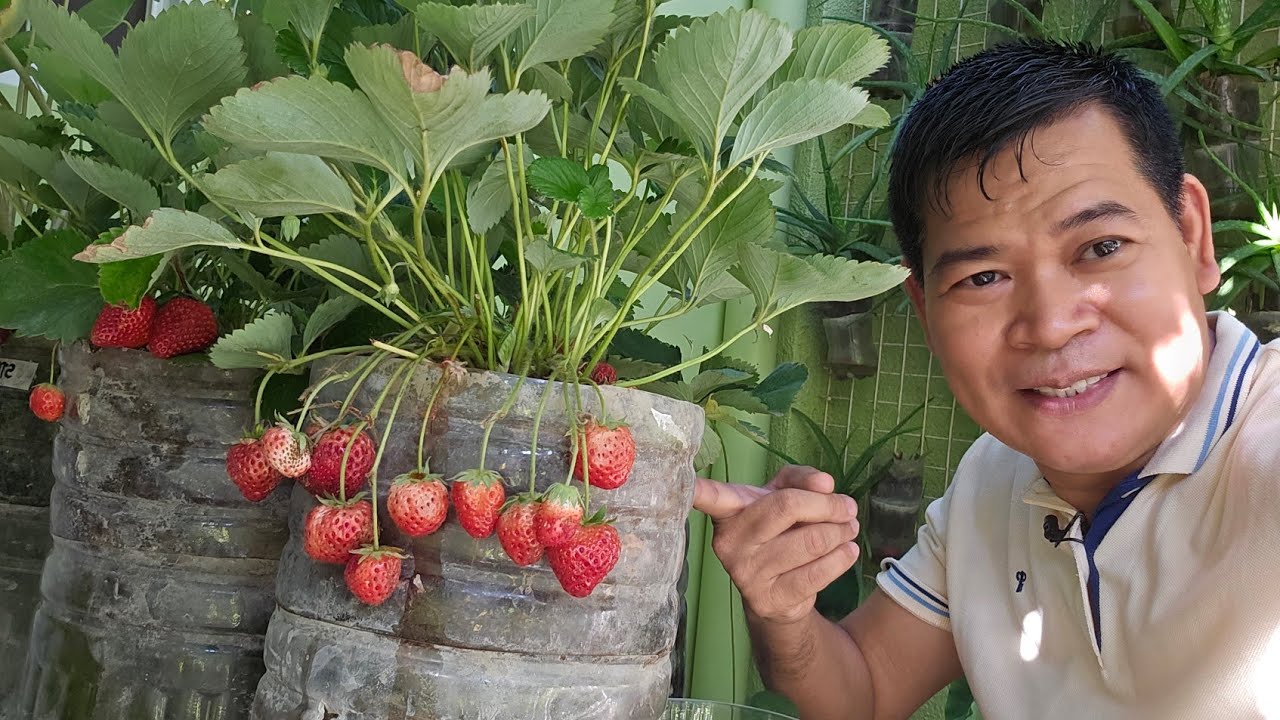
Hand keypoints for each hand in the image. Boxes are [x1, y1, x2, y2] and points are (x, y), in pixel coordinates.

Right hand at [693, 465, 860, 625]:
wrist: (777, 593)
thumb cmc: (778, 531)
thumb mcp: (784, 495)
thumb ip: (802, 480)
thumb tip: (825, 484)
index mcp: (729, 511)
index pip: (709, 497)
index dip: (696, 489)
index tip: (685, 481)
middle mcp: (729, 542)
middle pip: (786, 507)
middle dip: (827, 505)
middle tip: (847, 507)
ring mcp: (746, 574)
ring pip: (810, 541)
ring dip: (840, 532)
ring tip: (849, 527)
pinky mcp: (768, 600)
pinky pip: (817, 574)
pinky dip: (841, 558)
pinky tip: (847, 550)